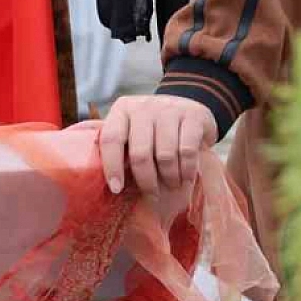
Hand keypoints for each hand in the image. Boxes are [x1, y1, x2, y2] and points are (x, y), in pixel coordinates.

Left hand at [99, 95, 216, 196]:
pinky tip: (186, 177)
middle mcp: (143, 106)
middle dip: (146, 181)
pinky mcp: (193, 115)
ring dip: (169, 177)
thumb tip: (107, 182)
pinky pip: (187, 151)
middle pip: (140, 153)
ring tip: (171, 186)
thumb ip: (120, 148)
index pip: (111, 138)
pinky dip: (186, 170)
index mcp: (122, 110)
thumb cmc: (154, 128)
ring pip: (165, 155)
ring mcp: (169, 108)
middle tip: (152, 194)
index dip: (112, 166)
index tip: (116, 189)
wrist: (189, 106)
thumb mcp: (133, 130)